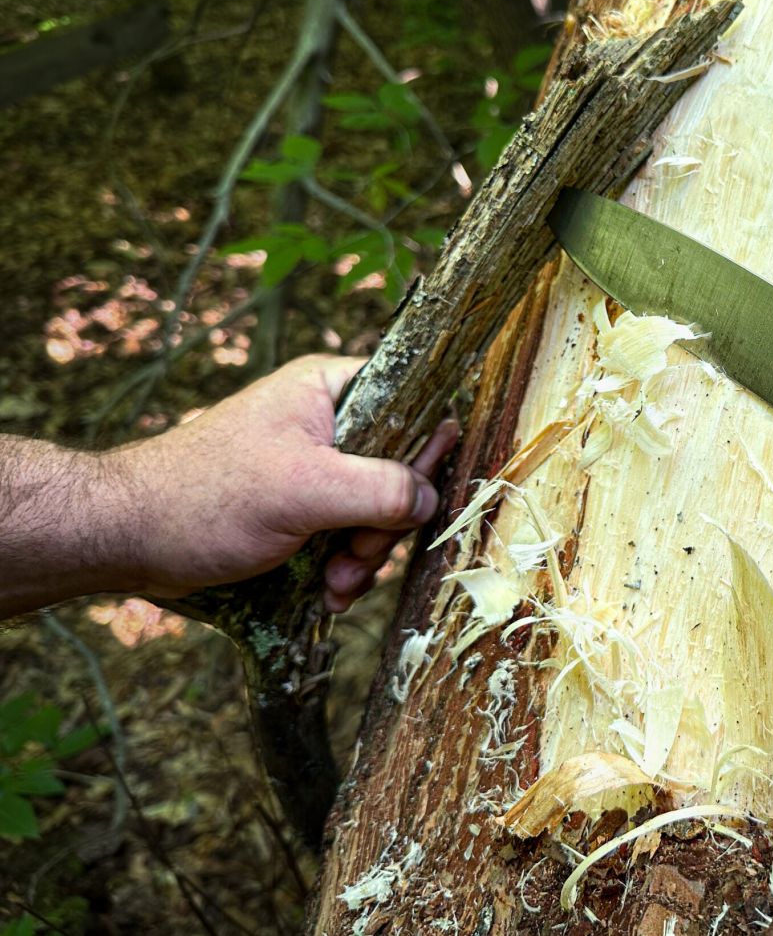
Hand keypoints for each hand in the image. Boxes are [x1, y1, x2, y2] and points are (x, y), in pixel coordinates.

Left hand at [119, 355, 457, 611]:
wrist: (128, 539)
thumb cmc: (208, 497)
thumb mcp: (306, 488)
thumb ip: (380, 489)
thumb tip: (433, 499)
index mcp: (329, 390)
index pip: (411, 402)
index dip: (424, 452)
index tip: (413, 499)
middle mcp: (327, 423)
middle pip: (398, 470)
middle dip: (385, 525)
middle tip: (358, 555)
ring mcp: (314, 469)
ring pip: (375, 511)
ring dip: (364, 557)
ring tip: (335, 585)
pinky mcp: (300, 509)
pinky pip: (347, 536)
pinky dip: (344, 568)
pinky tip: (327, 594)